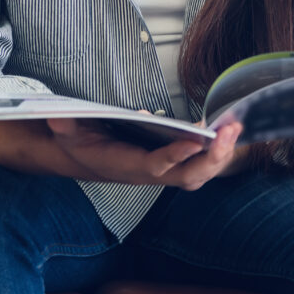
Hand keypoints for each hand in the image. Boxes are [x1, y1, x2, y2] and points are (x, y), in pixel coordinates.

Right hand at [45, 117, 245, 189]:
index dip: (175, 156)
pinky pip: (200, 161)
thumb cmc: (82, 143)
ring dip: (221, 153)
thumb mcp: (68, 132)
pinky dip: (216, 148)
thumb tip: (59, 118)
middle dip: (213, 157)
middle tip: (230, 131)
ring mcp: (164, 170)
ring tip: (235, 127)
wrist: (85, 157)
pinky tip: (226, 127)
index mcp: (126, 165)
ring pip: (199, 172)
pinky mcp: (172, 161)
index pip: (155, 165)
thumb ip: (65, 126)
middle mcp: (150, 173)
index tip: (196, 141)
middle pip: (188, 175)